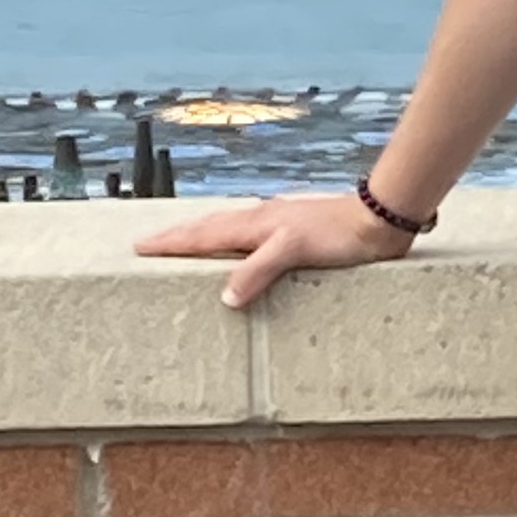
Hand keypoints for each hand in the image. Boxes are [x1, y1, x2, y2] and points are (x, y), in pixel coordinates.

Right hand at [136, 186, 414, 311]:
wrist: (377, 219)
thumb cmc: (338, 233)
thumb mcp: (294, 251)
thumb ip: (258, 271)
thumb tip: (225, 297)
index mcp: (254, 224)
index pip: (202, 235)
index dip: (171, 243)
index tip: (140, 247)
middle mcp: (260, 219)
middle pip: (209, 227)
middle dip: (178, 236)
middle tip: (149, 244)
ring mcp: (277, 222)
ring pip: (228, 227)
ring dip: (202, 234)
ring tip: (184, 242)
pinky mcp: (294, 230)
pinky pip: (249, 234)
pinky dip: (231, 239)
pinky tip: (239, 246)